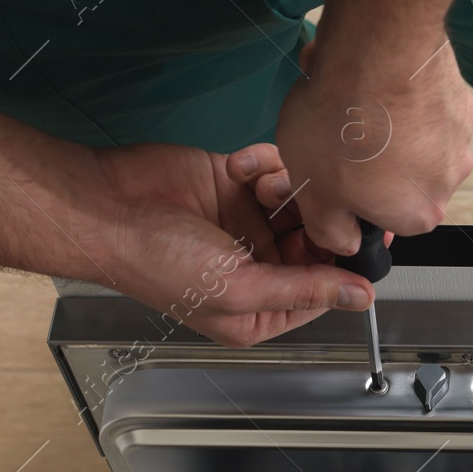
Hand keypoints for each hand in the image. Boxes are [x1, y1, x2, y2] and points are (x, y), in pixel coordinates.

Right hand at [94, 140, 375, 347]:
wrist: (104, 207)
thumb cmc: (156, 261)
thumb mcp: (239, 288)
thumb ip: (304, 290)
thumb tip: (360, 298)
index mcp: (258, 308)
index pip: (324, 289)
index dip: (346, 263)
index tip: (368, 233)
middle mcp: (256, 267)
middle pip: (316, 241)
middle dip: (318, 217)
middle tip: (316, 199)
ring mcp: (246, 223)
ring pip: (299, 200)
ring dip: (288, 186)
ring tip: (263, 186)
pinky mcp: (235, 183)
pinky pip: (272, 167)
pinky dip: (262, 163)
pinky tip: (239, 168)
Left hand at [274, 36, 472, 254]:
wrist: (375, 50)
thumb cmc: (342, 123)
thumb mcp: (312, 192)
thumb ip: (330, 230)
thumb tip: (342, 242)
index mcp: (418, 215)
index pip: (387, 219)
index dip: (355, 198)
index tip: (335, 176)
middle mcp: (449, 180)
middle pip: (405, 180)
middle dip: (374, 162)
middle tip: (340, 138)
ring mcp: (460, 136)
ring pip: (417, 141)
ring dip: (388, 128)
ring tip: (352, 104)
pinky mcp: (461, 97)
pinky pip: (427, 106)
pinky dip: (404, 98)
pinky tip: (374, 81)